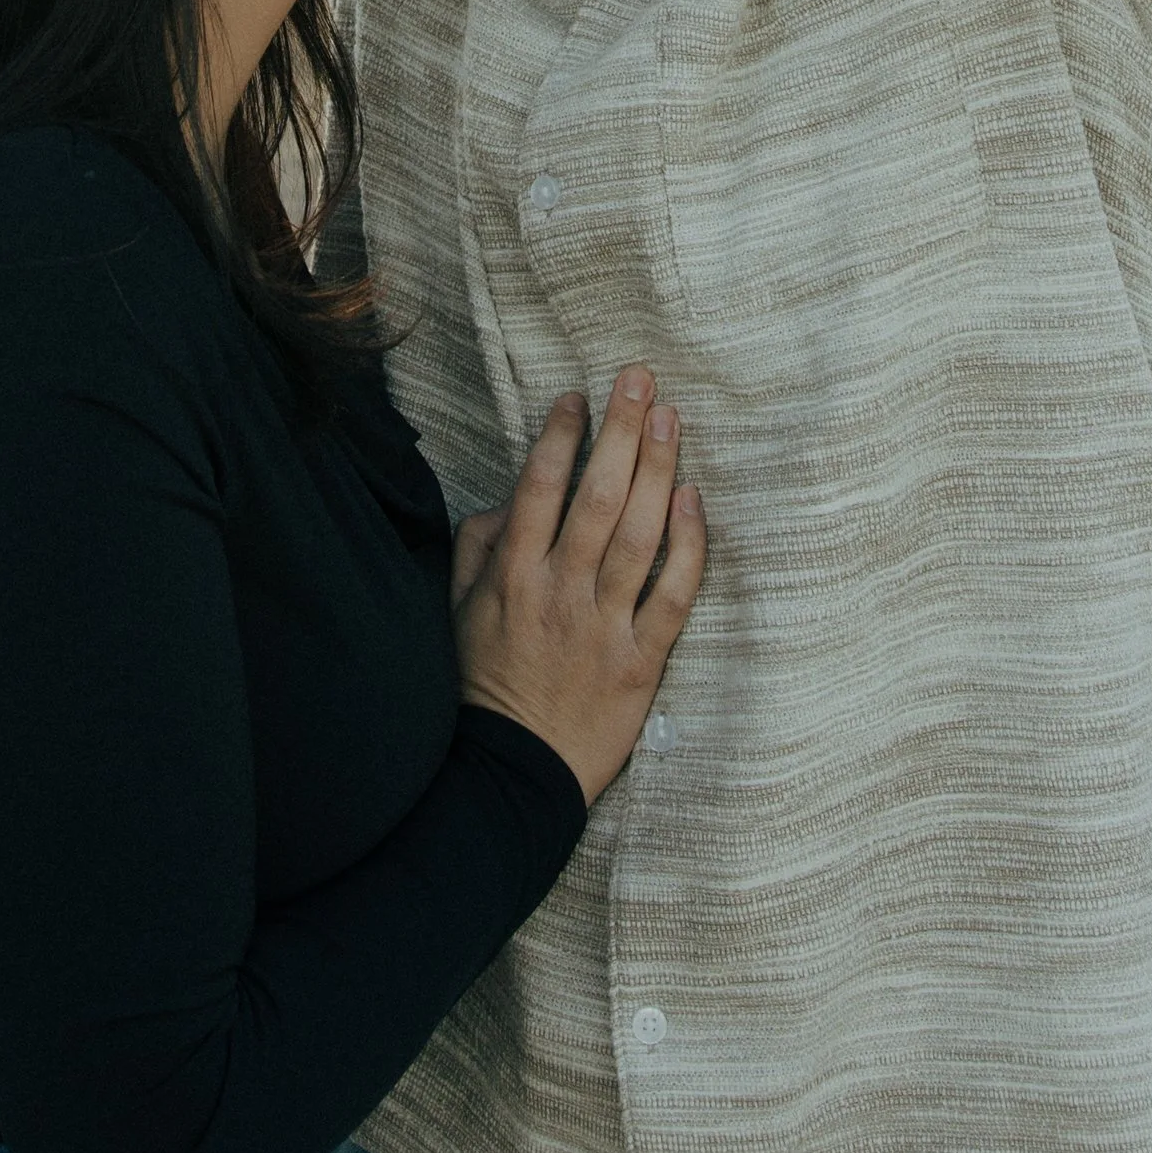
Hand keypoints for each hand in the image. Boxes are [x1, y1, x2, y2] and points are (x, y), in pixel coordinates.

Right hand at [452, 369, 705, 803]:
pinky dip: (687, 545)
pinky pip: (672, 594)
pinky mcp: (641, 661)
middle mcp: (558, 592)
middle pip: (596, 497)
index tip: (579, 397)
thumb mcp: (458, 612)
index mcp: (511, 576)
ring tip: (670, 418)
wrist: (512, 773)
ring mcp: (602, 626)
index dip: (561, 437)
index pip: (539, 489)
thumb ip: (477, 549)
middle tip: (640, 378)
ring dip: (656, 469)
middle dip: (620, 430)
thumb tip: (505, 501)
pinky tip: (693, 501)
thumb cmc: (485, 686)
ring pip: (637, 534)